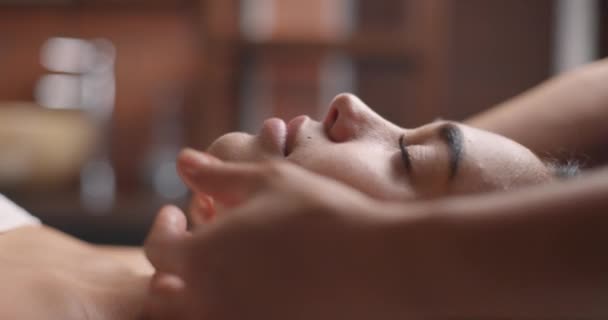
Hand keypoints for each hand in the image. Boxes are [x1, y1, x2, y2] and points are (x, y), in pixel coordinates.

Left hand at [143, 150, 406, 319]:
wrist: (377, 265)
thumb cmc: (322, 214)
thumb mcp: (267, 180)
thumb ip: (217, 175)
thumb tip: (182, 161)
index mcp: (202, 260)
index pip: (157, 250)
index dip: (163, 229)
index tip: (177, 214)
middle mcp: (210, 302)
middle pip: (163, 298)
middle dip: (169, 270)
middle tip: (193, 247)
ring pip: (191, 316)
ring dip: (192, 294)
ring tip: (218, 270)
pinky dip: (227, 307)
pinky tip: (252, 286)